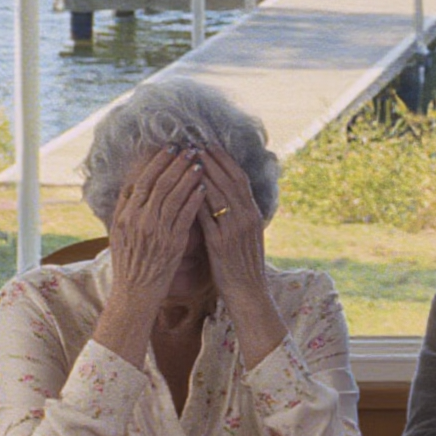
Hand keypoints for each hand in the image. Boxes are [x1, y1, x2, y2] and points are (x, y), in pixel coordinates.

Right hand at [105, 147, 204, 309]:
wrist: (135, 293)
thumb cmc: (129, 264)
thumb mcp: (118, 234)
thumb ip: (124, 208)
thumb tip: (132, 184)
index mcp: (125, 216)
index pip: (143, 180)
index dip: (158, 162)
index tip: (170, 147)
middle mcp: (139, 221)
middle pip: (160, 184)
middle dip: (176, 163)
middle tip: (189, 148)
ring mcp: (156, 232)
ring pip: (174, 196)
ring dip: (188, 177)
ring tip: (200, 162)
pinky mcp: (172, 243)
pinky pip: (186, 216)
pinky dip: (194, 199)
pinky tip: (204, 187)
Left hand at [195, 149, 268, 301]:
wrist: (249, 292)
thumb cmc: (243, 265)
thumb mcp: (247, 235)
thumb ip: (238, 215)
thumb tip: (225, 196)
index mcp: (253, 213)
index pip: (239, 178)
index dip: (225, 159)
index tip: (210, 145)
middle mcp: (246, 217)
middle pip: (228, 179)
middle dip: (211, 160)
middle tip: (195, 143)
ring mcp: (234, 229)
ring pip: (218, 194)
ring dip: (201, 174)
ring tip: (186, 159)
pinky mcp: (221, 243)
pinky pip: (207, 217)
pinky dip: (195, 200)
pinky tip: (182, 189)